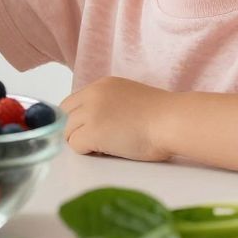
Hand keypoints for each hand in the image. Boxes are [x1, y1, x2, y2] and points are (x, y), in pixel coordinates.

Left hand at [59, 77, 173, 162]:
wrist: (173, 121)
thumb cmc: (163, 117)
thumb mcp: (130, 100)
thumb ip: (110, 105)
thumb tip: (99, 122)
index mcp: (103, 85)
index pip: (72, 103)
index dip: (78, 120)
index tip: (92, 131)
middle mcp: (93, 94)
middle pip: (64, 116)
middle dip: (75, 131)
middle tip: (96, 143)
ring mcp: (91, 112)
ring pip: (67, 132)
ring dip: (82, 142)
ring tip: (106, 148)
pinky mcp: (93, 131)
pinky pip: (76, 145)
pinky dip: (88, 152)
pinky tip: (108, 152)